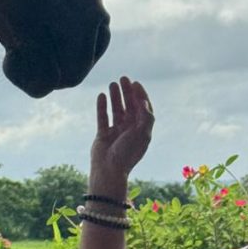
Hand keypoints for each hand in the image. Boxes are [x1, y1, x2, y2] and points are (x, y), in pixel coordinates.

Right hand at [89, 77, 153, 195]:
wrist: (108, 170)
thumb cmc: (127, 153)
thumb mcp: (142, 134)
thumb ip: (146, 117)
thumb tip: (144, 101)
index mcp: (141, 130)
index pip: (143, 109)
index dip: (141, 95)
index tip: (136, 83)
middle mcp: (129, 130)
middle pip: (130, 106)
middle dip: (127, 92)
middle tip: (123, 78)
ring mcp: (116, 132)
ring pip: (116, 110)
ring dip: (115, 97)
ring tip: (112, 84)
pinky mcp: (103, 134)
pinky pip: (103, 117)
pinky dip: (102, 106)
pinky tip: (101, 95)